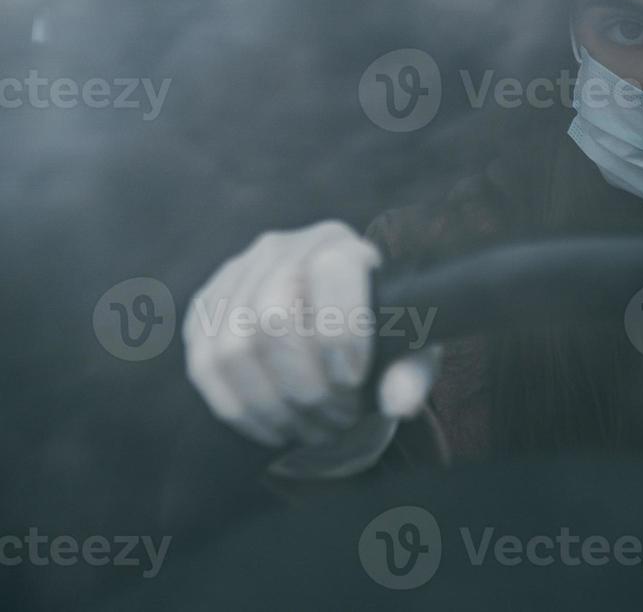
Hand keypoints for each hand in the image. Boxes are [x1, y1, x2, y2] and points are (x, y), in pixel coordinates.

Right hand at [183, 220, 438, 450]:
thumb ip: (410, 371)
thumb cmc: (377, 332)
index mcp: (339, 244)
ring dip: (272, 405)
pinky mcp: (205, 308)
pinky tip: (275, 428)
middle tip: (335, 416)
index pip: (331, 273)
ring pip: (231, 348)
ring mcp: (235, 275)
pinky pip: (203, 366)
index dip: (341, 334)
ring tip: (310, 428)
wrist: (335, 322)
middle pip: (270, 317)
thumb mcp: (407, 347)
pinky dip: (239, 409)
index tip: (355, 380)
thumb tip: (400, 403)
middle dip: (303, 384)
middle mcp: (282, 248)